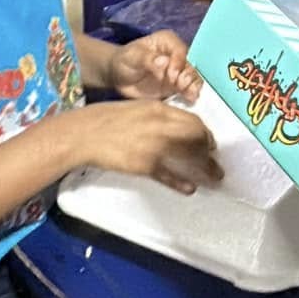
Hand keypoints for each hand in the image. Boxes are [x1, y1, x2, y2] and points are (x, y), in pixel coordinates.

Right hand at [69, 100, 221, 195]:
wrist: (85, 133)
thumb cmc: (106, 119)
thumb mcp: (136, 109)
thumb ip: (157, 117)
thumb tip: (175, 128)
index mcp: (158, 109)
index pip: (193, 120)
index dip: (205, 133)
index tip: (209, 142)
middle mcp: (161, 125)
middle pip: (196, 137)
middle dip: (208, 150)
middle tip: (212, 159)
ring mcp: (153, 146)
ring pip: (188, 156)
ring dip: (205, 168)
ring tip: (214, 177)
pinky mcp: (144, 165)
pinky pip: (169, 175)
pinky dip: (181, 183)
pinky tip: (190, 188)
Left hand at [109, 31, 201, 102]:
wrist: (119, 77)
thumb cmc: (125, 61)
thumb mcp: (132, 57)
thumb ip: (147, 59)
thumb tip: (163, 62)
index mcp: (167, 41)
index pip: (179, 50)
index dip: (178, 63)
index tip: (171, 75)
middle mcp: (177, 54)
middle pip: (190, 64)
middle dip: (188, 76)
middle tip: (180, 86)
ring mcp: (179, 71)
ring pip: (193, 77)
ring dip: (193, 85)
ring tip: (189, 95)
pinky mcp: (178, 85)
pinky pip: (189, 89)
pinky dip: (191, 94)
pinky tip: (190, 100)